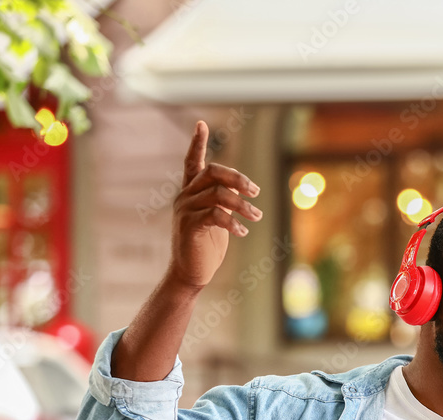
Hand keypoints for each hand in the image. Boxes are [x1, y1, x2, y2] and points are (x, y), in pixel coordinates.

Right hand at [165, 120, 261, 288]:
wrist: (192, 272)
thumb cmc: (207, 245)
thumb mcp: (216, 218)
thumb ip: (223, 200)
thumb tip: (242, 188)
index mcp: (191, 191)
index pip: (192, 161)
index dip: (197, 143)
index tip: (202, 124)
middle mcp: (185, 196)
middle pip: (213, 172)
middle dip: (238, 178)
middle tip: (255, 192)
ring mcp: (185, 210)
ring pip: (219, 194)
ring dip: (243, 205)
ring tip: (257, 216)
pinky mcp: (190, 225)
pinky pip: (216, 215)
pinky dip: (233, 222)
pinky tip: (242, 232)